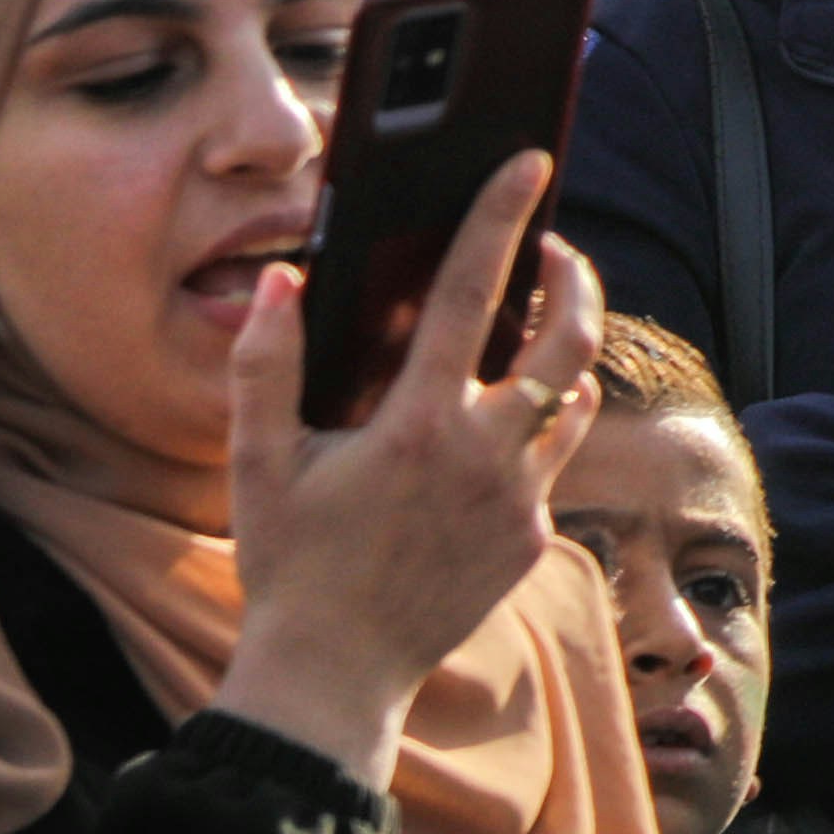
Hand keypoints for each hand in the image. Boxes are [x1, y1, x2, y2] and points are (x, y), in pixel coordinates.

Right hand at [216, 154, 602, 781]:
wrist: (336, 671)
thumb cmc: (290, 562)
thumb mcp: (257, 462)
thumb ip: (266, 366)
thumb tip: (286, 281)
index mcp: (419, 423)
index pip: (471, 292)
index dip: (502, 218)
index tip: (529, 162)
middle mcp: (486, 452)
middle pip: (569, 336)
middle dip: (575, 276)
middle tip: (555, 247)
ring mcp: (521, 496)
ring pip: (576, 394)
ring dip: (567, 347)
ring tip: (539, 320)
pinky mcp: (536, 535)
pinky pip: (559, 455)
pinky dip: (550, 417)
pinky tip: (520, 407)